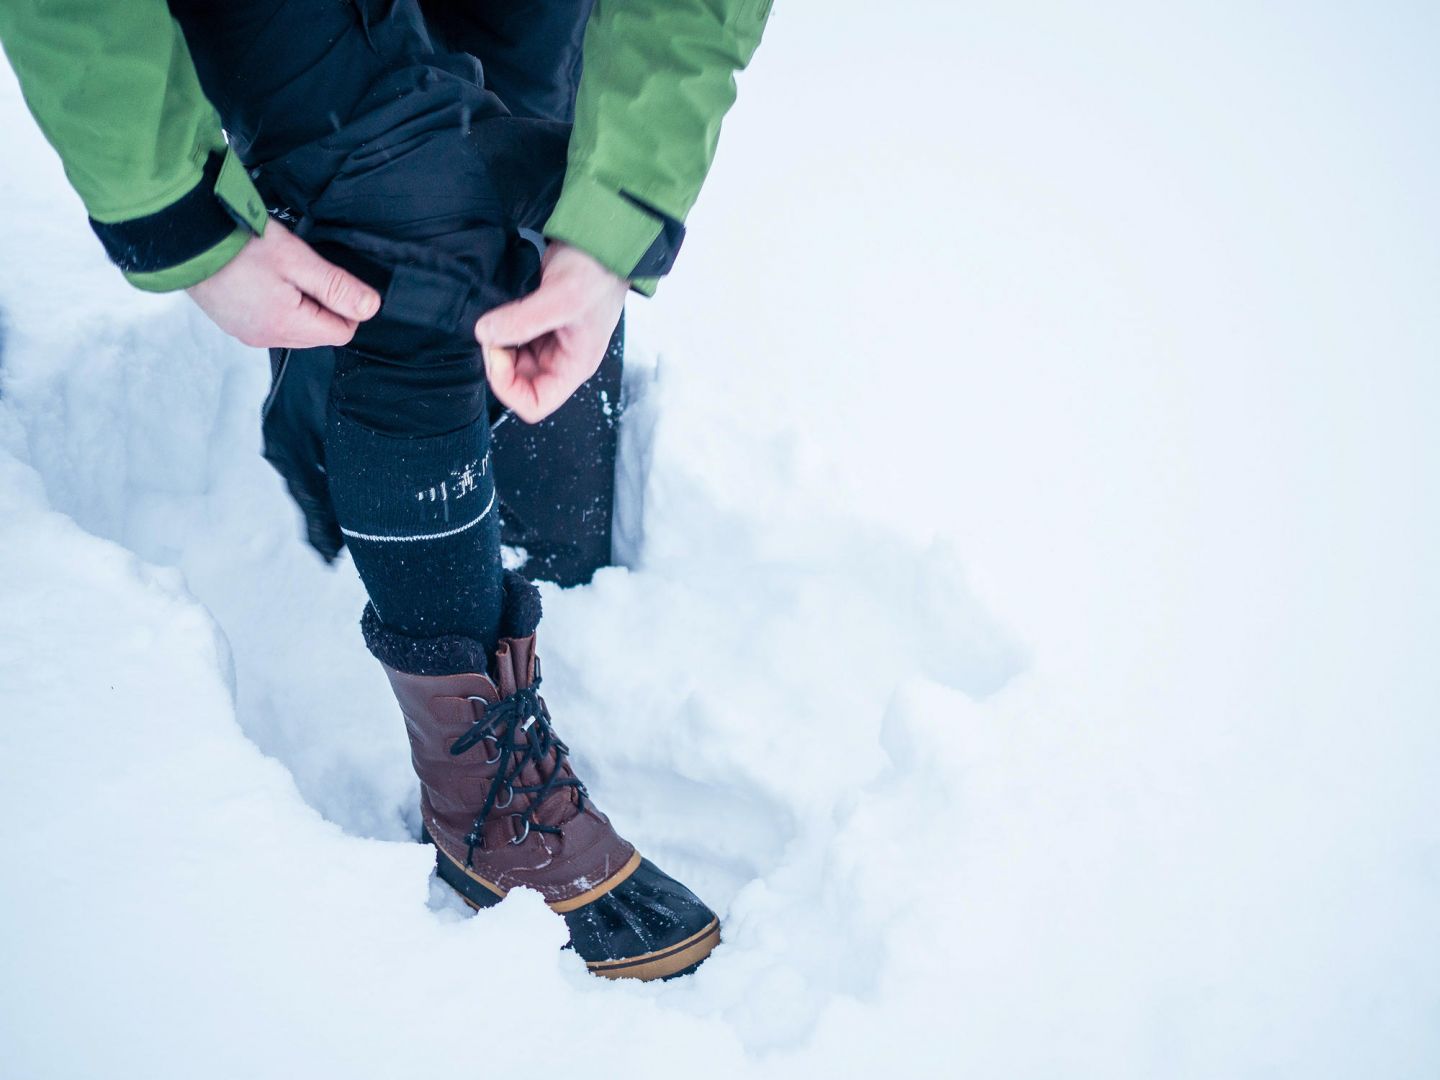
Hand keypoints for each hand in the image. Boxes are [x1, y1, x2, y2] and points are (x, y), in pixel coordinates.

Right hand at [186, 223, 380, 348]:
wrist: (183, 238)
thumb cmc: (238, 244)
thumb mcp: (297, 259)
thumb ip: (337, 287)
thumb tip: (371, 308)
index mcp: (287, 326)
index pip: (342, 332)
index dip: (345, 304)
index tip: (326, 277)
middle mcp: (268, 338)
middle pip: (320, 332)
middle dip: (321, 303)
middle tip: (299, 270)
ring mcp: (249, 334)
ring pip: (297, 327)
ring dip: (299, 303)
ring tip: (277, 272)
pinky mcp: (236, 325)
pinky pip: (272, 322)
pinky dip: (276, 303)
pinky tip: (261, 278)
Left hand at [474, 242, 627, 423]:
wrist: (602, 238)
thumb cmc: (597, 272)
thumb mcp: (562, 297)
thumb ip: (522, 320)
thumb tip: (485, 334)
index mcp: (574, 366)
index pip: (534, 404)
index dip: (508, 387)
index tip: (497, 354)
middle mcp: (561, 359)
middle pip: (518, 383)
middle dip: (499, 362)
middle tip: (492, 331)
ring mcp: (549, 341)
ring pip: (511, 360)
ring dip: (498, 343)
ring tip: (497, 316)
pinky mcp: (538, 323)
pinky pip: (511, 337)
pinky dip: (499, 327)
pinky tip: (500, 310)